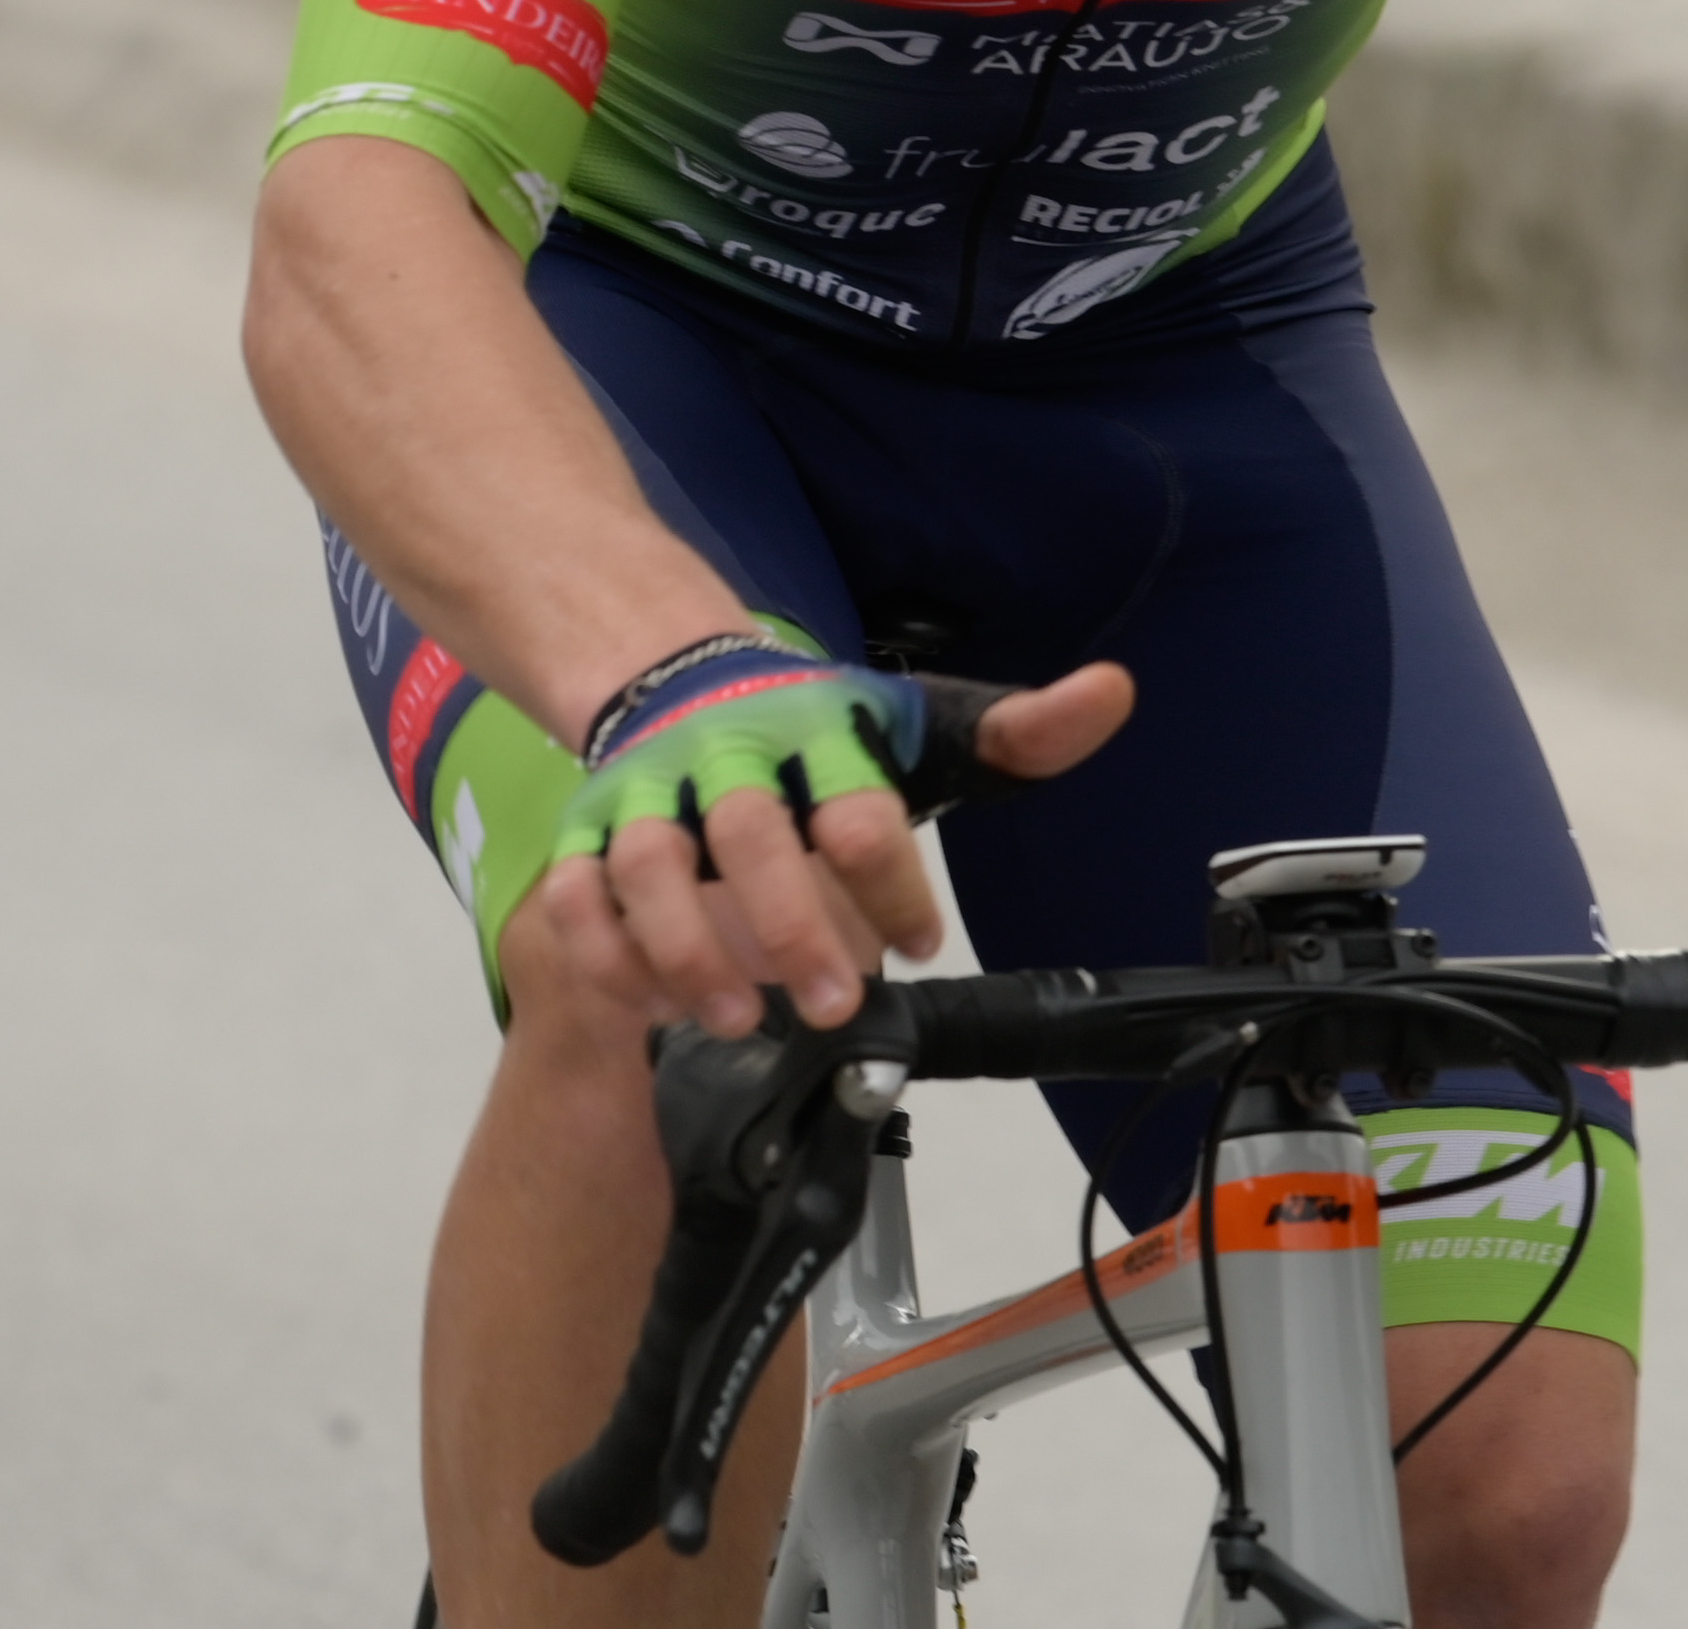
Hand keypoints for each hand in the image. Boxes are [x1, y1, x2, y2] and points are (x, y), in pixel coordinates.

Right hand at [534, 659, 1132, 1038]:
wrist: (681, 670)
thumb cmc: (817, 731)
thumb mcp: (920, 727)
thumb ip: (1017, 733)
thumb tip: (1111, 695)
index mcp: (818, 727)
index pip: (858, 803)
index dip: (892, 880)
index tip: (921, 943)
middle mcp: (726, 751)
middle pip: (749, 835)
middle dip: (789, 924)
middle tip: (837, 1003)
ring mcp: (648, 789)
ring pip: (647, 865)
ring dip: (686, 948)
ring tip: (736, 1018)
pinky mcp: (589, 826)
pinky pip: (576, 891)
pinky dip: (607, 950)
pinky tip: (652, 999)